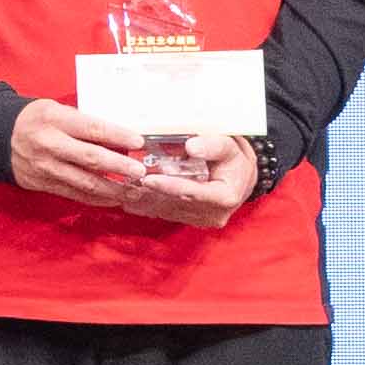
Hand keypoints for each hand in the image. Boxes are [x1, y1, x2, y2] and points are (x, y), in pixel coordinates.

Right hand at [1, 97, 167, 207]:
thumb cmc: (35, 120)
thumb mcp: (56, 110)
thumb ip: (83, 124)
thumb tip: (119, 140)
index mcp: (54, 119)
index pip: (91, 128)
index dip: (117, 136)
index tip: (139, 142)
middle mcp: (50, 145)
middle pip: (90, 158)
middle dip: (119, 167)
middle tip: (141, 172)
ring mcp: (46, 167)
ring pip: (85, 182)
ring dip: (112, 188)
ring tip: (134, 190)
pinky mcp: (43, 184)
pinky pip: (74, 194)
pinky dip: (96, 198)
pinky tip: (113, 198)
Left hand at [120, 135, 266, 227]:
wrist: (239, 176)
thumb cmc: (233, 159)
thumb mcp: (229, 146)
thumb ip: (212, 145)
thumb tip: (191, 147)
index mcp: (225, 197)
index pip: (194, 192)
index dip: (171, 186)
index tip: (149, 180)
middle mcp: (213, 214)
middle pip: (176, 202)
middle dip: (151, 192)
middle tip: (128, 181)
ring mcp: (200, 219)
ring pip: (168, 209)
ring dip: (146, 199)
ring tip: (124, 187)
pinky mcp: (190, 219)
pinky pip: (166, 212)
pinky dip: (149, 203)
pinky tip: (131, 194)